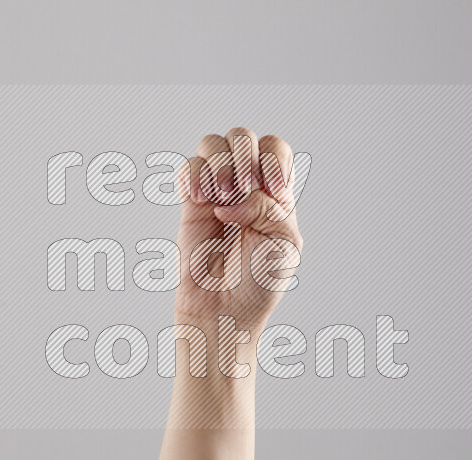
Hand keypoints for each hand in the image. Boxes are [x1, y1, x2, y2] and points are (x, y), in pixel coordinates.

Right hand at [174, 127, 302, 329]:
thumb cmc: (259, 282)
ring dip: (220, 163)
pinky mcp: (189, 204)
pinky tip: (201, 199)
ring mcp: (215, 192)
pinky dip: (194, 174)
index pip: (276, 149)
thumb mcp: (284, 243)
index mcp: (275, 194)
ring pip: (213, 144)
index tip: (273, 190)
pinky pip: (187, 168)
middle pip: (243, 137)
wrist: (224, 310)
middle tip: (242, 189)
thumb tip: (231, 197)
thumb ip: (267, 208)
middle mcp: (246, 187)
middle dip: (244, 156)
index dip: (274, 160)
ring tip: (222, 198)